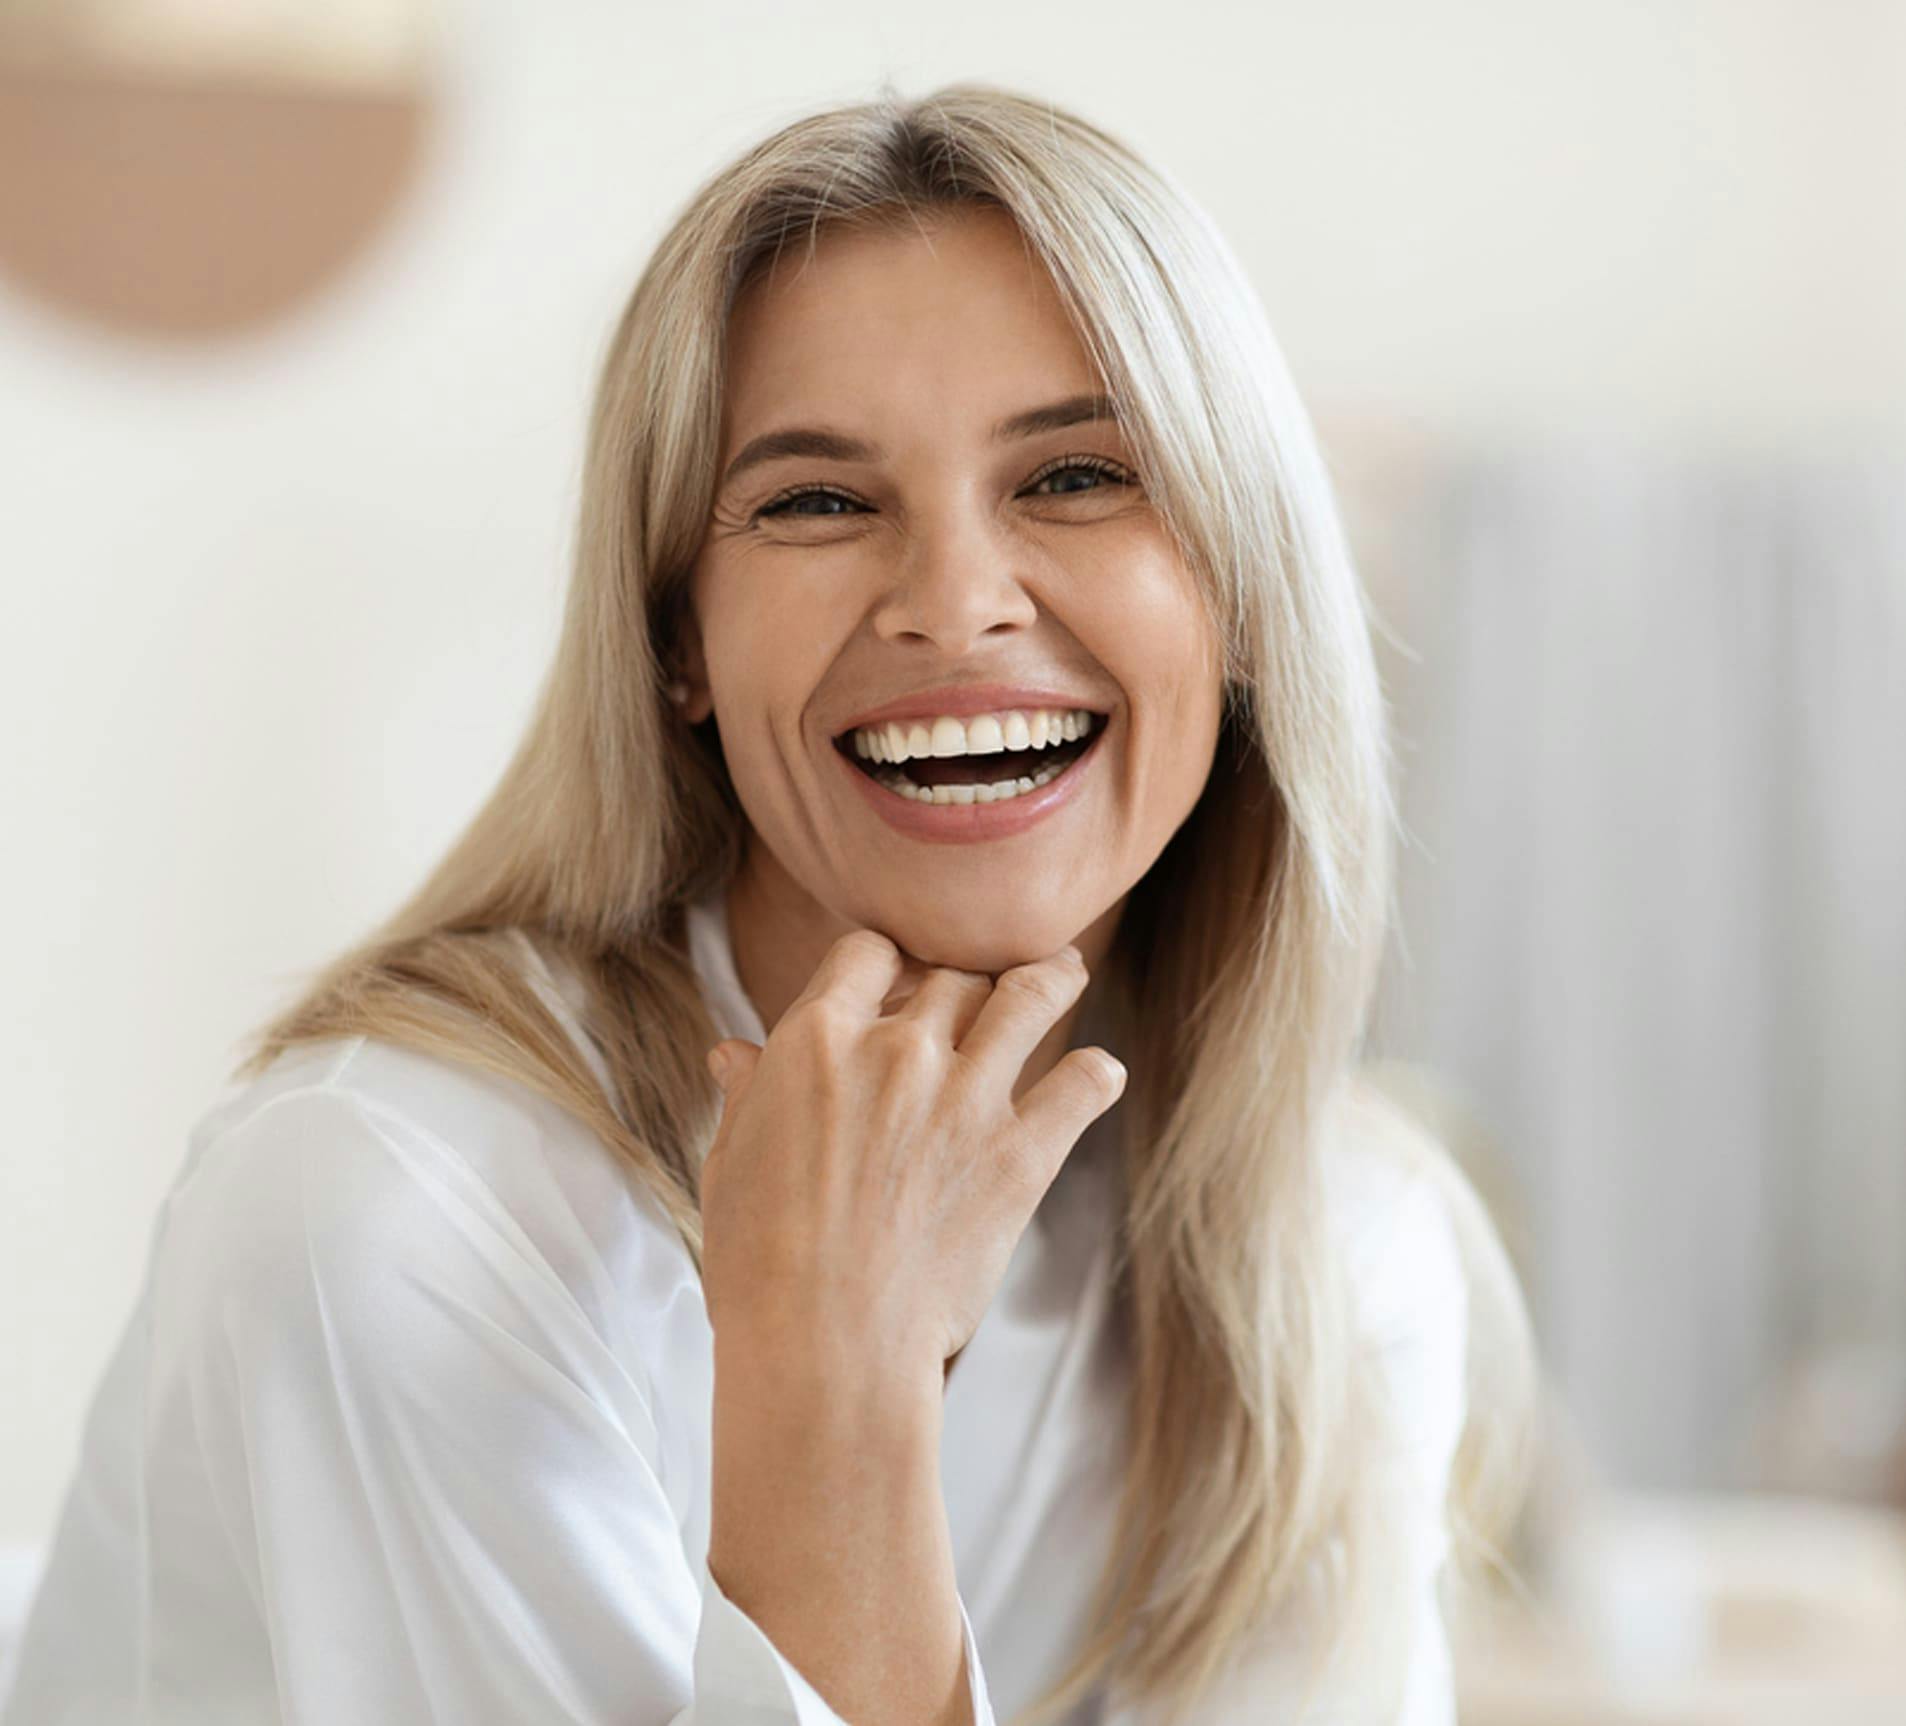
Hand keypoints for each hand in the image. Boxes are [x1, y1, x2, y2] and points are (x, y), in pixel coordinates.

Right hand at [697, 929, 1125, 1391]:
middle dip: (962, 981)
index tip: (898, 977)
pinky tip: (1097, 1075)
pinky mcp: (1021, 1154)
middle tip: (977, 993)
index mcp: (817, 1040)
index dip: (886, 961)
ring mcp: (966, 1098)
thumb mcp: (730, 1164)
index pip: (867, 952)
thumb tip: (734, 1054)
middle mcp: (897, 1050)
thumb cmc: (759, 1263)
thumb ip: (748, 1096)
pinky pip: (1081, 1085)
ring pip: (1028, 998)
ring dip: (1050, 979)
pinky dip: (1095, 1075)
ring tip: (1063, 972)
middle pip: (951, 974)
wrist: (823, 1345)